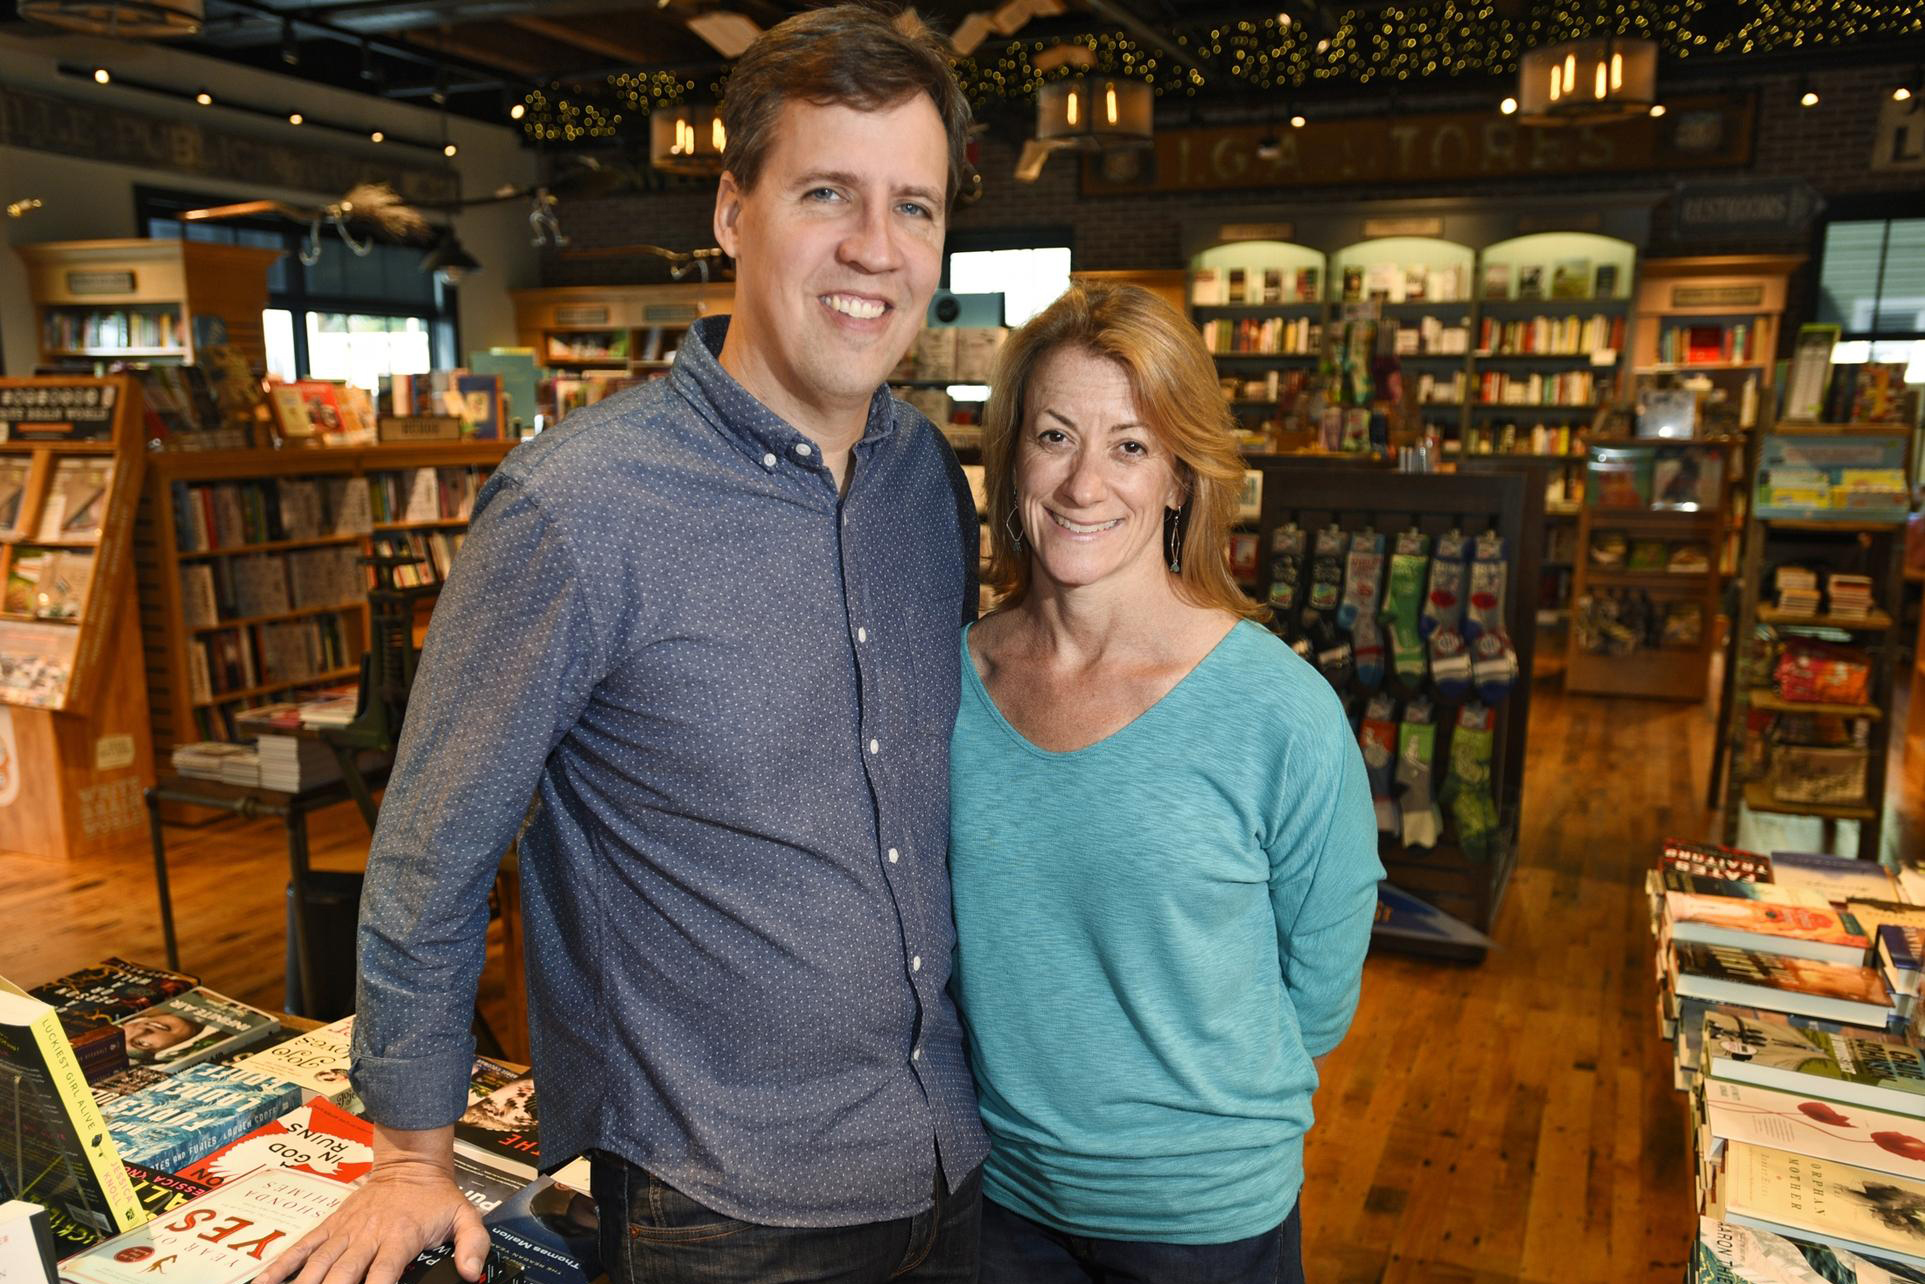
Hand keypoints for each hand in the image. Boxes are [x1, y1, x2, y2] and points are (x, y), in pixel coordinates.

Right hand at [255, 1154, 489, 1283]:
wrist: (410, 1162)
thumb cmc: (436, 1197)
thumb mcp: (465, 1216)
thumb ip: (472, 1243)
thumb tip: (472, 1272)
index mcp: (399, 1237)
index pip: (382, 1274)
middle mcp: (367, 1236)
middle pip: (342, 1274)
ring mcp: (345, 1232)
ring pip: (318, 1264)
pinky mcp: (331, 1226)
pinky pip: (302, 1247)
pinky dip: (282, 1265)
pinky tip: (263, 1283)